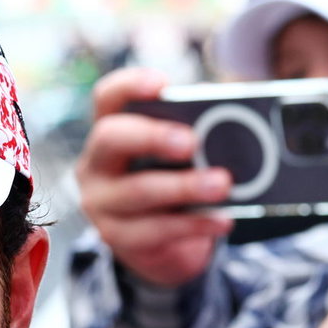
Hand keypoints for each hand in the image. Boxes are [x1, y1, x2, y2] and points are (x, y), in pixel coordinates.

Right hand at [75, 68, 232, 286]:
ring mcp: (101, 204)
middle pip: (111, 139)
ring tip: (222, 184)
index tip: (162, 83)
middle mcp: (96, 164)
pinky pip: (156, 232)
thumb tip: (232, 125)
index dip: (130, 86)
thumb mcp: (178, 157)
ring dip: (184, 188)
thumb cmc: (171, 182)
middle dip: (153, 136)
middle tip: (191, 141)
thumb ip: (194, 135)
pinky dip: (195, 225)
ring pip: (138, 192)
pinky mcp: (118, 240)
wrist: (157, 244)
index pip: (107, 98)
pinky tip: (223, 219)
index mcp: (111, 130)